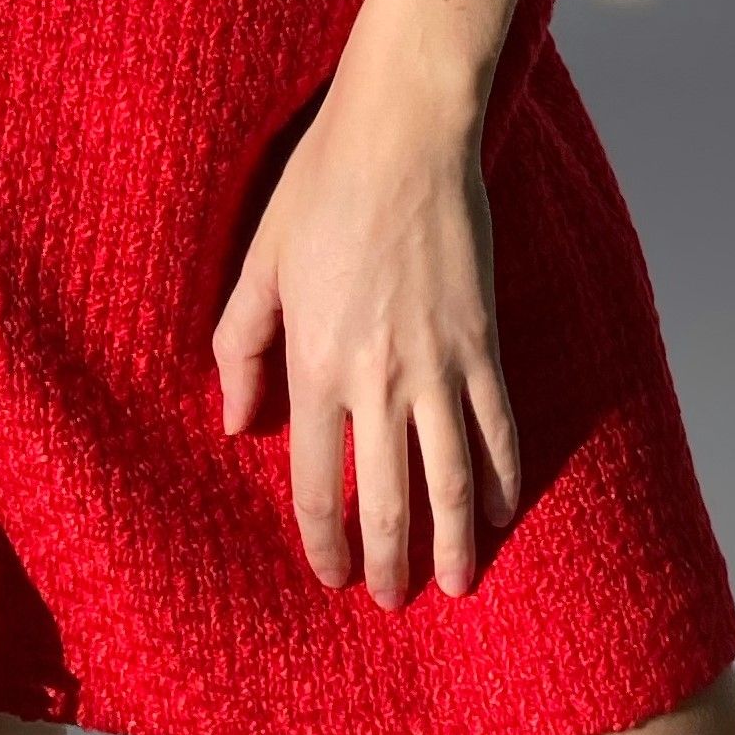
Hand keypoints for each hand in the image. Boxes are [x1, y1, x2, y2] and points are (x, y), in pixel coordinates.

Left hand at [211, 59, 522, 608]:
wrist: (404, 134)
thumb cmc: (322, 187)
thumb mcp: (259, 262)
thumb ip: (239, 346)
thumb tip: (231, 422)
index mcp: (316, 364)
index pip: (316, 485)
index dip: (324, 542)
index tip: (330, 574)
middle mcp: (378, 379)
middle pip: (388, 501)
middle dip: (389, 564)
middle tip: (390, 601)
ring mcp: (439, 364)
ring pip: (452, 480)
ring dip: (453, 544)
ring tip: (454, 584)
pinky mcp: (484, 342)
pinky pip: (500, 429)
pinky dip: (504, 479)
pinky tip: (501, 511)